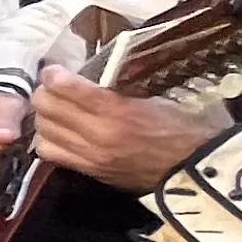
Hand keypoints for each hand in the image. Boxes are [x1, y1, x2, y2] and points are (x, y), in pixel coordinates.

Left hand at [27, 73, 232, 195]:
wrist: (197, 168)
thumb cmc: (185, 126)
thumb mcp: (158, 96)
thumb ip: (121, 86)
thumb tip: (94, 71)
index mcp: (118, 110)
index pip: (67, 88)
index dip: (53, 75)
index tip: (54, 69)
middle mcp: (99, 134)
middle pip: (48, 109)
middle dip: (44, 93)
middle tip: (52, 87)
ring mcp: (92, 156)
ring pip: (44, 132)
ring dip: (44, 118)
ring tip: (54, 109)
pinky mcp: (91, 172)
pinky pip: (52, 154)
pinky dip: (48, 140)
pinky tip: (59, 132)